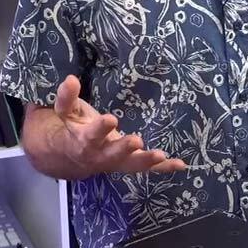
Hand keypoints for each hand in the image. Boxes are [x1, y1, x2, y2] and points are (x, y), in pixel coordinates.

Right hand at [52, 75, 187, 173]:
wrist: (73, 157)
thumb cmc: (74, 128)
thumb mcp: (67, 112)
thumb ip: (67, 97)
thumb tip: (71, 79)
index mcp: (84, 140)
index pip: (91, 135)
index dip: (100, 129)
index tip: (111, 118)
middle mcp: (101, 155)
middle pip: (112, 154)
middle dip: (124, 148)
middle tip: (136, 140)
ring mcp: (117, 162)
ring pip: (131, 165)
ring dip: (146, 160)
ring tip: (161, 155)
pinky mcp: (130, 164)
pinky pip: (148, 169)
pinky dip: (164, 167)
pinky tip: (181, 164)